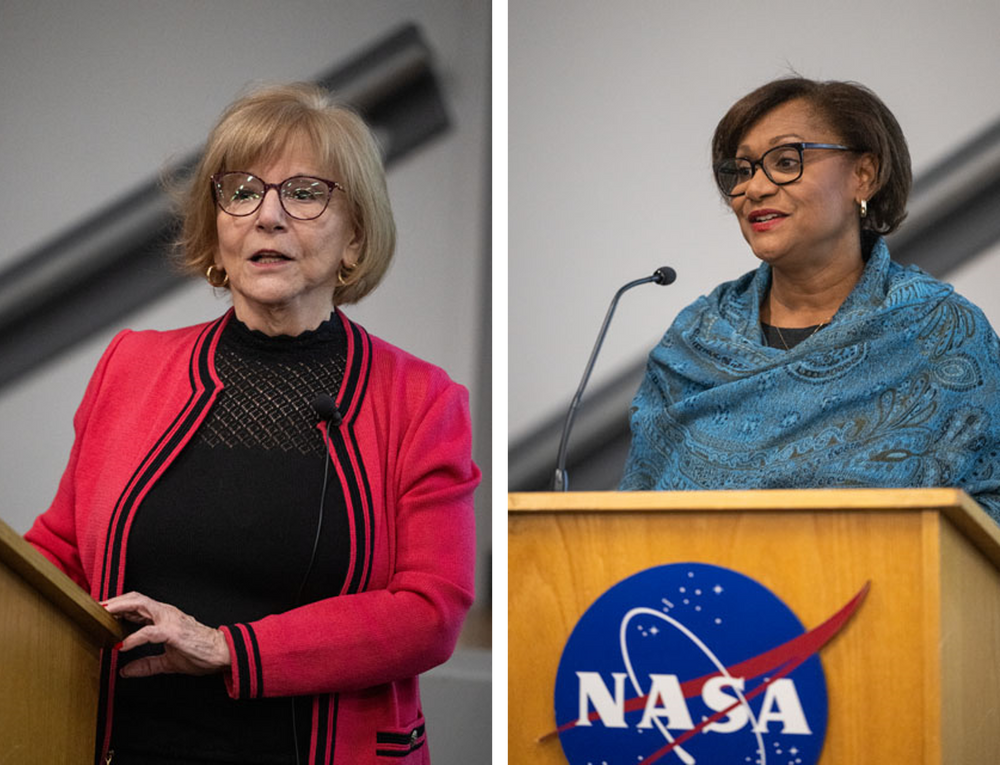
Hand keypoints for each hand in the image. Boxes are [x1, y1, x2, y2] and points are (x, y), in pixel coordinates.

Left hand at [102, 592, 230, 678]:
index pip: (137, 605)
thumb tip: (125, 671)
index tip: (100, 612)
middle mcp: (166, 613)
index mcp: (164, 618)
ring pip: (141, 605)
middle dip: (114, 601)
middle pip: (136, 599)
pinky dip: (134, 637)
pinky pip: (150, 632)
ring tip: (103, 614)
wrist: (222, 654)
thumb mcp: (168, 662)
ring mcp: (170, 620)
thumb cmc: (200, 653)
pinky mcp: (174, 632)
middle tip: (94, 607)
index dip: (118, 606)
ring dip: (120, 608)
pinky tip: (122, 645)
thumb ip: (146, 664)